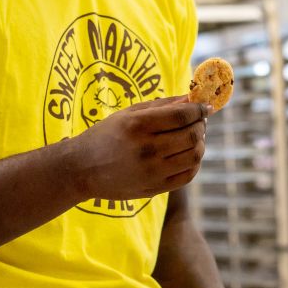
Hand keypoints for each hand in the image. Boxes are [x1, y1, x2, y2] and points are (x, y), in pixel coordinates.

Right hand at [67, 96, 209, 200]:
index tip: (206, 106)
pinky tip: (188, 154)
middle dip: (201, 124)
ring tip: (194, 136)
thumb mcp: (129, 114)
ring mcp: (151, 172)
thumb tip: (192, 98)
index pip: (182, 115)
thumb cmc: (106, 135)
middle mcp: (146, 150)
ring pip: (194, 156)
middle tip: (200, 120)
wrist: (81, 169)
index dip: (199, 109)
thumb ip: (162, 105)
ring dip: (200, 143)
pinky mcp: (154, 189)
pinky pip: (188, 175)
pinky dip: (195, 162)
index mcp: (138, 126)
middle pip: (191, 135)